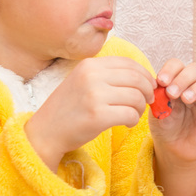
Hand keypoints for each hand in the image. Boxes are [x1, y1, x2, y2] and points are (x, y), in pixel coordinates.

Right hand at [25, 57, 154, 171]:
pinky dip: (134, 120)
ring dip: (141, 108)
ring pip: (136, 97)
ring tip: (133, 114)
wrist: (45, 132)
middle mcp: (91, 76)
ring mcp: (94, 95)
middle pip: (137, 79)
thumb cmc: (68, 108)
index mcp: (89, 65)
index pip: (129, 63)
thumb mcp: (82, 81)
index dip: (145, 75)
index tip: (149, 86)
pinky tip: (127, 123)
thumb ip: (107, 75)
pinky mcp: (98, 116)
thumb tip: (142, 75)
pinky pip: (130, 114)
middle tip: (147, 101)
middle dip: (148, 91)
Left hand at [149, 58, 195, 165]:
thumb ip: (159, 97)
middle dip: (183, 78)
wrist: (173, 147)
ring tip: (186, 99)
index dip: (170, 69)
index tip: (161, 81)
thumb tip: (160, 85)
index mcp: (179, 80)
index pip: (178, 64)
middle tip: (172, 93)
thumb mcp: (157, 110)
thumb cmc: (165, 125)